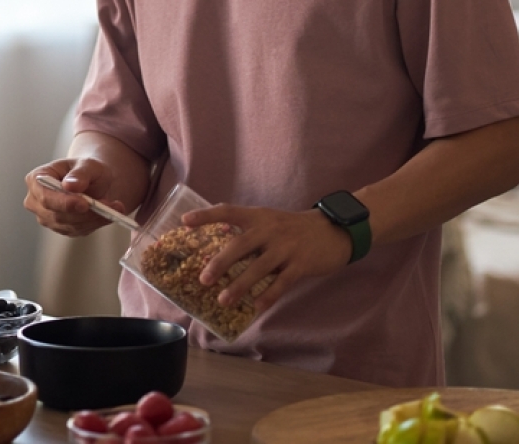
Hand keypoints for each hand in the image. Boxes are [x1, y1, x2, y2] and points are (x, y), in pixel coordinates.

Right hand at [23, 158, 130, 237]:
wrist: (92, 179)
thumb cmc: (85, 168)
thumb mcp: (87, 164)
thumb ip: (80, 174)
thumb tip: (70, 186)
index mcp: (36, 180)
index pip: (44, 196)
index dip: (63, 202)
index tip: (84, 204)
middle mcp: (36, 202)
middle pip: (57, 215)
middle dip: (85, 213)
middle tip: (109, 206)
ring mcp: (48, 218)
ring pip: (71, 225)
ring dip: (95, 218)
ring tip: (115, 206)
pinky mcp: (62, 228)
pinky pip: (80, 230)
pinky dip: (96, 223)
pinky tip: (109, 213)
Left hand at [182, 203, 351, 312]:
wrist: (334, 231)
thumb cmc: (294, 230)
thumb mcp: (271, 223)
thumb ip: (249, 234)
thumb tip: (218, 253)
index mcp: (260, 217)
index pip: (228, 211)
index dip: (206, 215)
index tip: (185, 221)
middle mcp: (271, 229)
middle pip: (242, 244)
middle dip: (221, 262)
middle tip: (203, 279)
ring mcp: (287, 247)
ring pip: (259, 267)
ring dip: (240, 285)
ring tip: (223, 300)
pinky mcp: (302, 264)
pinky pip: (282, 282)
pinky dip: (268, 295)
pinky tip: (256, 307)